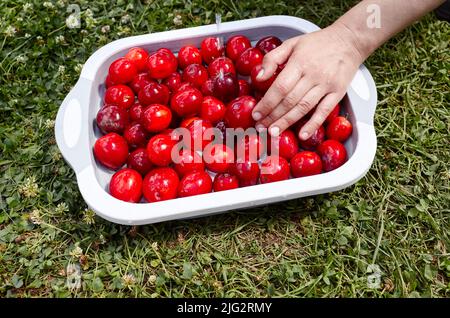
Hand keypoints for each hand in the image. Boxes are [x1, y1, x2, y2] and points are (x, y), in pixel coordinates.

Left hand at [252, 23, 364, 139]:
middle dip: (273, 116)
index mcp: (299, 62)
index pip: (280, 87)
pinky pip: (325, 111)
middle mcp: (313, 75)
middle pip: (289, 100)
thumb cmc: (318, 43)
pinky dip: (314, 124)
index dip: (267, 103)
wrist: (349, 40)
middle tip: (261, 127)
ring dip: (287, 122)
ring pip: (304, 107)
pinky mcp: (338, 92)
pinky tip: (303, 135)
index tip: (256, 114)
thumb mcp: (292, 43)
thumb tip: (258, 77)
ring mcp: (326, 85)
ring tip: (274, 132)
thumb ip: (272, 58)